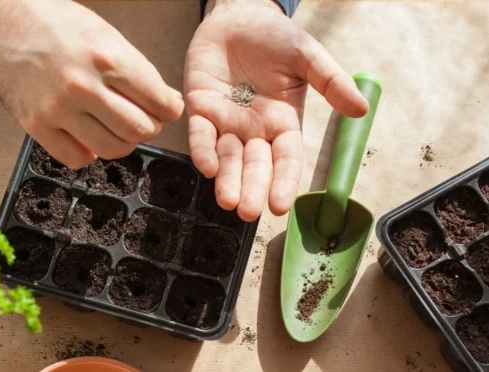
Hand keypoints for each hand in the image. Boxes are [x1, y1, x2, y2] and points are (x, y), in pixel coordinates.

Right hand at [0, 0, 183, 168]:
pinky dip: (88, 152)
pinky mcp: (36, 125)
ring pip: (112, 149)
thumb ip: (139, 70)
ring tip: (114, 127)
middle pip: (140, 130)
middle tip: (140, 117)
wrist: (2, 18)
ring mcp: (58, 109)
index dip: (168, 110)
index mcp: (107, 58)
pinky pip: (77, 158)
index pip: (160, 103)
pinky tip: (86, 134)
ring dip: (121, 142)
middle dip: (147, 126)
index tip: (165, 109)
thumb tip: (167, 102)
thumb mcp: (106, 34)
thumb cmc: (54, 22)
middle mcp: (83, 86)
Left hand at [185, 0, 367, 220]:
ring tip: (227, 201)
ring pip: (227, 157)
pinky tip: (207, 167)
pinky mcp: (200, 108)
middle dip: (252, 189)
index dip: (284, 182)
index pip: (286, 159)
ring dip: (226, 180)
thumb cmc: (275, 37)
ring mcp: (226, 121)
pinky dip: (203, 150)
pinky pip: (200, 134)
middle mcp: (254, 129)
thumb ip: (330, 82)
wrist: (238, 16)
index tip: (281, 206)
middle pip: (255, 165)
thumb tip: (361, 109)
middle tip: (249, 212)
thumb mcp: (308, 57)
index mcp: (283, 123)